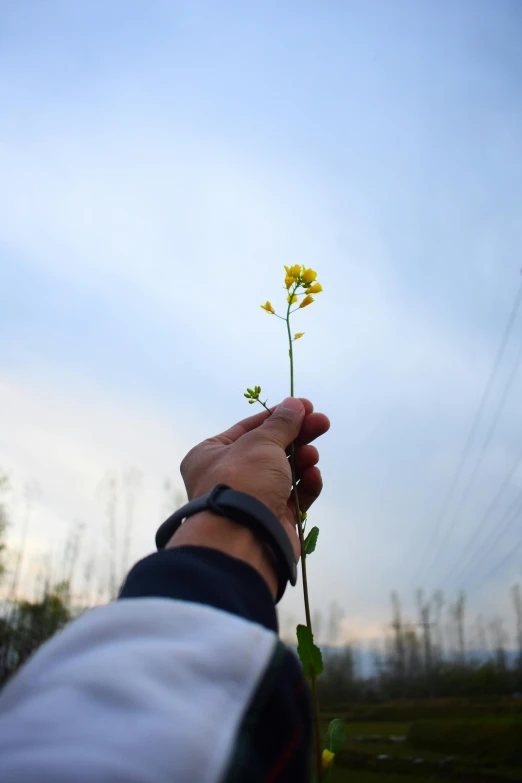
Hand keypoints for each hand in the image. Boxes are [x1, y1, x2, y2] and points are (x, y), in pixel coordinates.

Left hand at [178, 397, 329, 560]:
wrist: (243, 539)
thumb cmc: (242, 482)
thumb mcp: (262, 442)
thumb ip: (282, 423)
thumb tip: (294, 404)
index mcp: (211, 455)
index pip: (249, 428)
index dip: (279, 415)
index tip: (306, 406)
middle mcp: (228, 476)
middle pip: (270, 449)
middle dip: (298, 435)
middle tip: (322, 422)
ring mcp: (251, 500)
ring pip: (284, 472)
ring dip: (301, 460)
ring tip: (312, 455)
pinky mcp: (273, 520)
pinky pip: (293, 496)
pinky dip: (305, 485)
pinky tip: (313, 476)